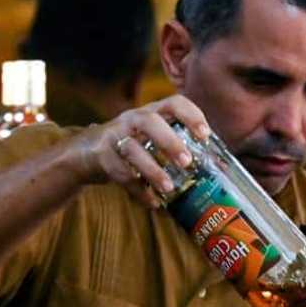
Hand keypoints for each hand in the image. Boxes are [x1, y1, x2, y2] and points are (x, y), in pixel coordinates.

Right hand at [68, 94, 211, 208]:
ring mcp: (115, 136)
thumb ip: (177, 146)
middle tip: (187, 162)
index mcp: (152, 112)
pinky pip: (121, 174)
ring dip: (152, 170)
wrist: (88, 150)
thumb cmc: (132, 144)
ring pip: (132, 149)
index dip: (191, 115)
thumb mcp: (152, 137)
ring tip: (169, 188)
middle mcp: (133, 120)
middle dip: (170, 142)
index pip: (174, 103)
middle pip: (150, 122)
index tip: (205, 134)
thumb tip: (217, 169)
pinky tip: (153, 203)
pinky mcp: (102, 156)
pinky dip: (139, 190)